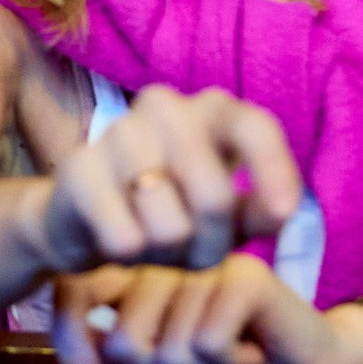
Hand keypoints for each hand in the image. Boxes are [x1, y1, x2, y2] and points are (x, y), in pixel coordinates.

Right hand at [12, 84, 300, 277]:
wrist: (89, 220)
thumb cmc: (174, 212)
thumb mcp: (230, 216)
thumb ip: (261, 211)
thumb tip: (281, 210)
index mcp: (211, 111)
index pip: (254, 127)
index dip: (274, 171)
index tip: (283, 214)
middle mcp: (165, 107)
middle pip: (215, 198)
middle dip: (212, 244)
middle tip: (194, 249)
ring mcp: (118, 132)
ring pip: (171, 226)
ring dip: (168, 254)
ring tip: (154, 241)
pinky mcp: (79, 168)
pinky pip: (126, 238)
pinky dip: (130, 256)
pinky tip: (118, 238)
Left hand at [53, 256, 362, 363]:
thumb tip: (99, 341)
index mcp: (136, 282)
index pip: (83, 311)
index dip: (90, 354)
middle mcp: (162, 263)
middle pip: (123, 343)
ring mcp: (201, 262)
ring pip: (168, 350)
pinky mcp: (240, 273)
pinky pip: (207, 344)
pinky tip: (255, 357)